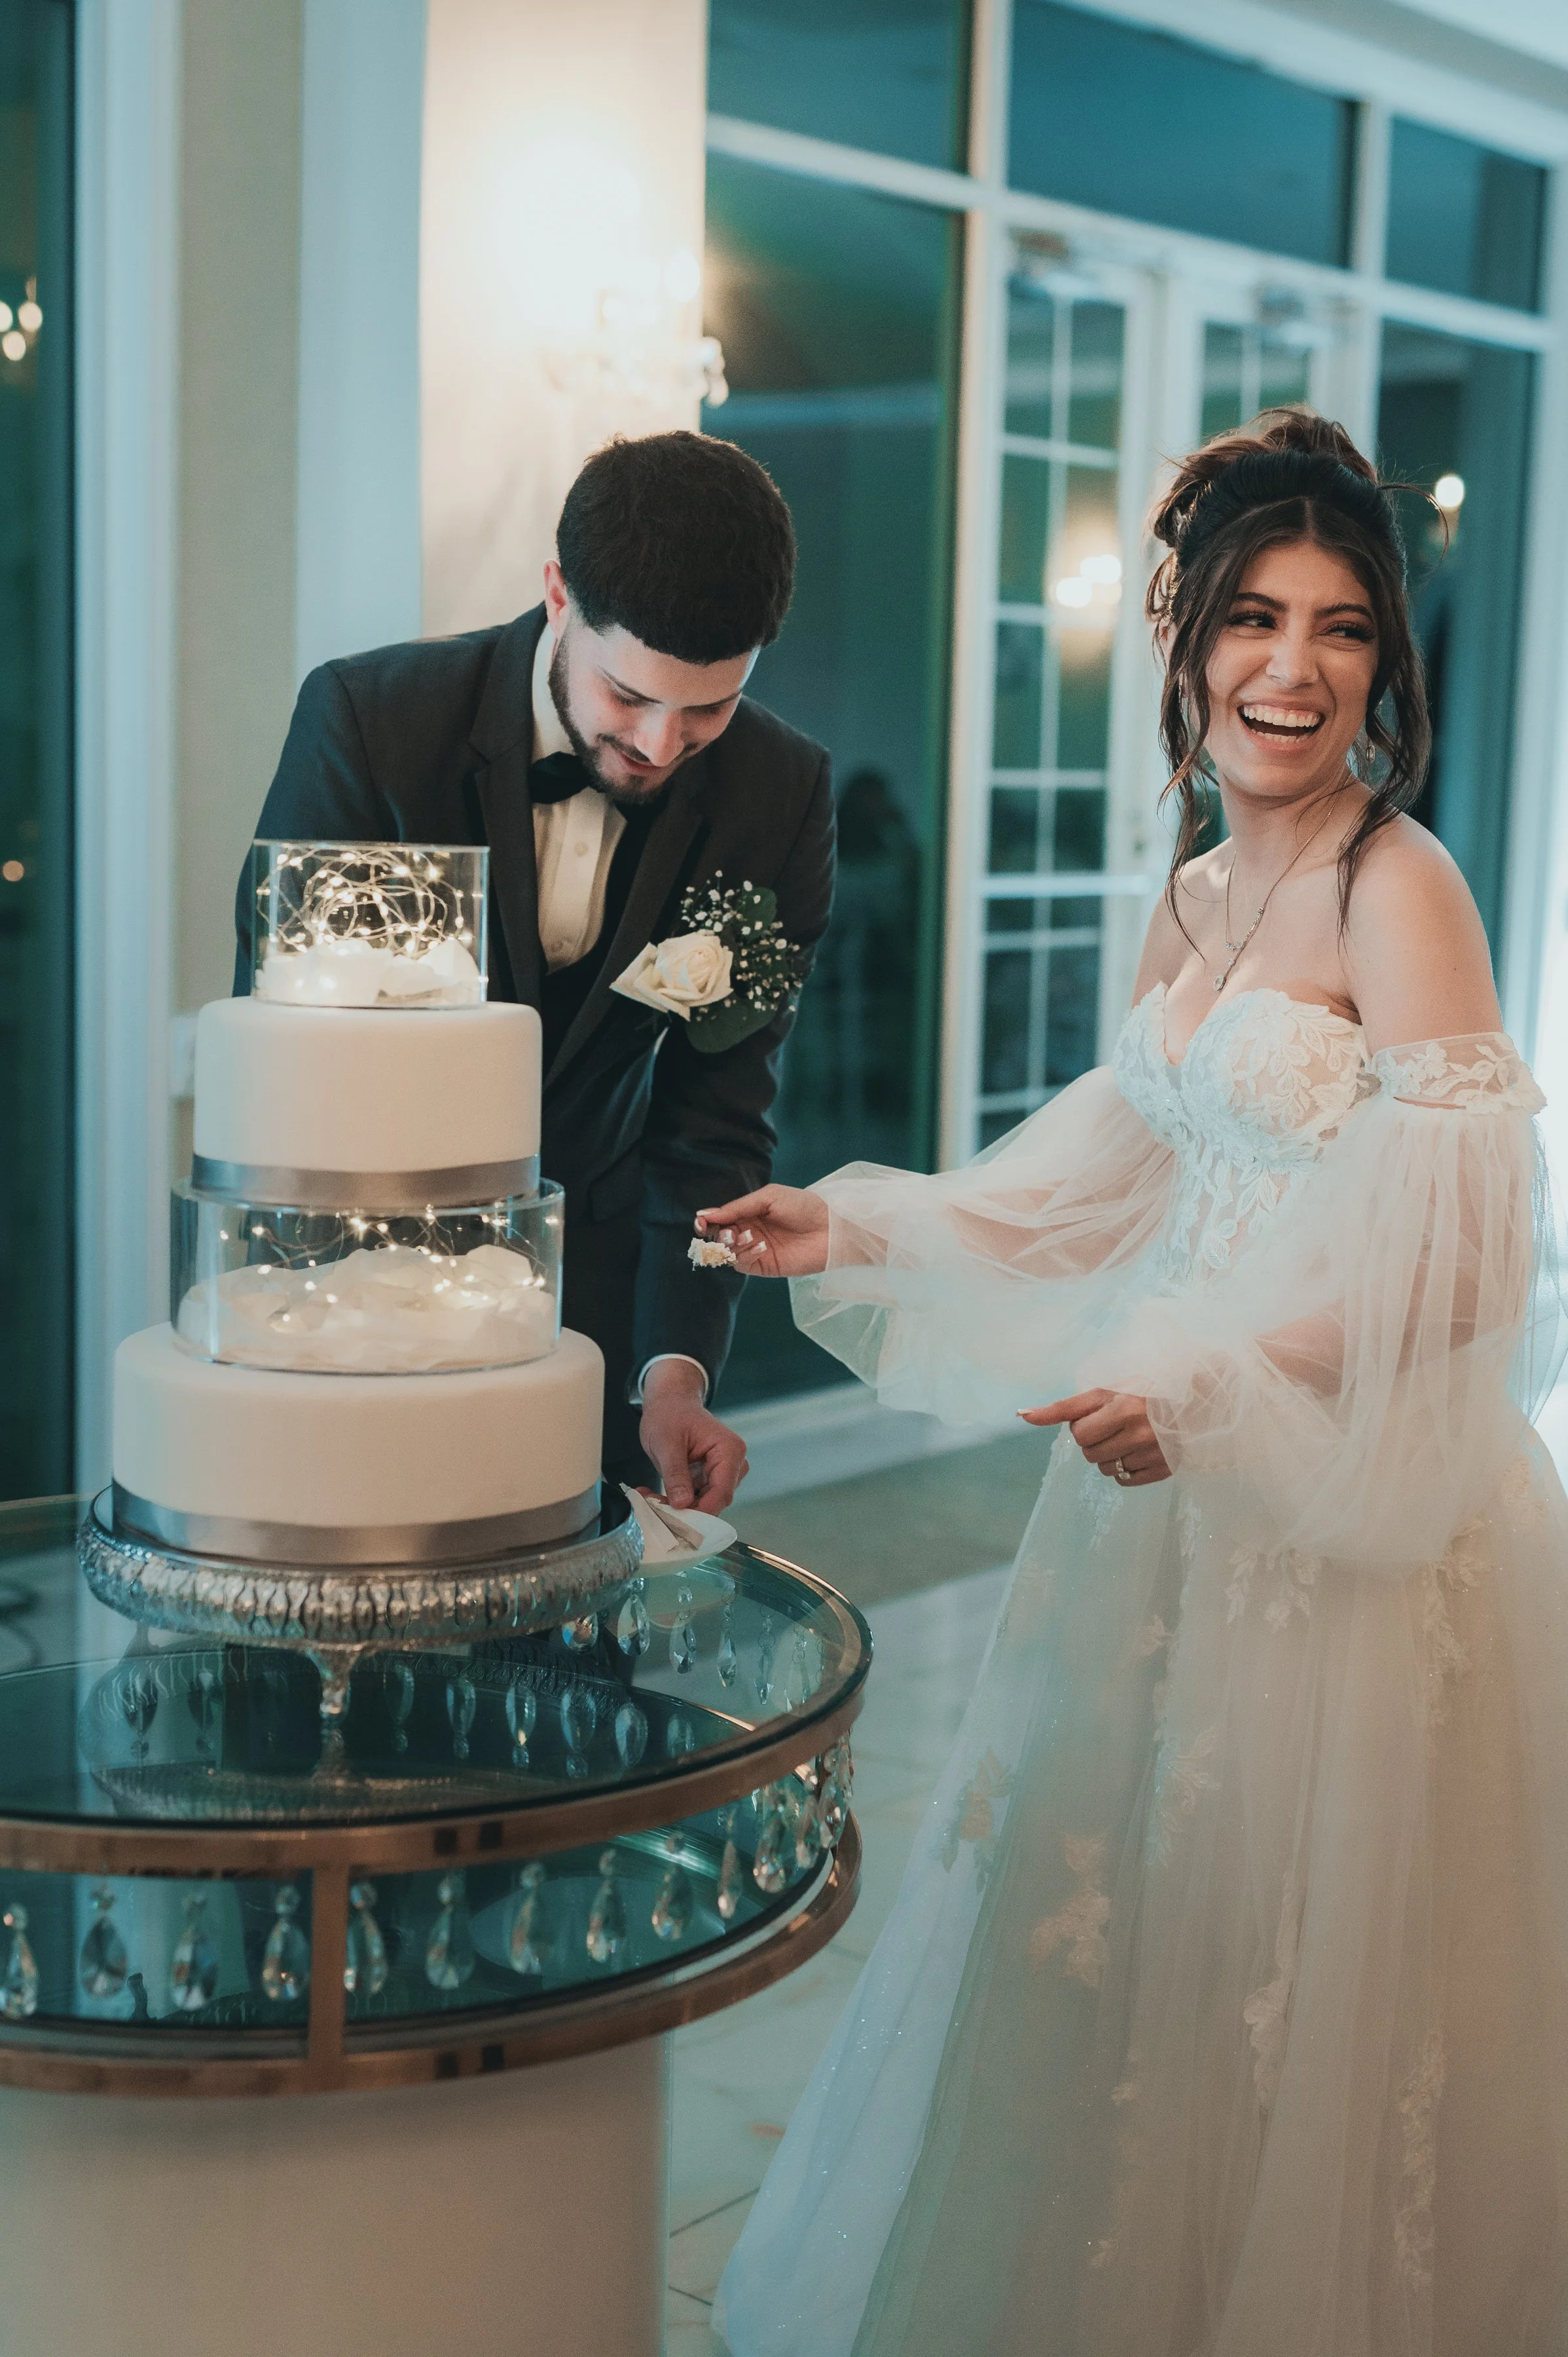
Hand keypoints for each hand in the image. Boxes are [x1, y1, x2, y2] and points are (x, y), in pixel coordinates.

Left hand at [639, 1358, 748, 1511]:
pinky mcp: (710, 1479)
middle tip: (652, 1505)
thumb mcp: (666, 1443)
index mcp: (729, 1450)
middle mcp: (733, 1464)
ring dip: (676, 1505)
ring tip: (648, 1496)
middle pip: (714, 1501)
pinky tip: (653, 1494)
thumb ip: (676, 1474)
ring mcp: (722, 1472)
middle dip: (684, 1508)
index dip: (701, 1510)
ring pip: (703, 1503)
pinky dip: (675, 1499)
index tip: (676, 1520)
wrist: (669, 1402)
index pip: (722, 1491)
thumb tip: (682, 1504)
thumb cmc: (670, 1414)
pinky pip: (696, 1498)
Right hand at [695, 1187, 830, 1278]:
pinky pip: (743, 1264)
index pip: (719, 1219)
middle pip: (719, 1237)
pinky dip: (745, 1255)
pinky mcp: (765, 1266)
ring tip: (744, 1236)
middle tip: (725, 1232)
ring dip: (730, 1245)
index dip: (707, 1221)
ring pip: (728, 1252)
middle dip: (715, 1235)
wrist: (831, 1228)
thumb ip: (738, 1207)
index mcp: (749, 1213)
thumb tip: (706, 1214)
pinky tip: (759, 1245)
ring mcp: (755, 1250)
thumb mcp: (769, 1197)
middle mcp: (749, 1232)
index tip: (701, 1221)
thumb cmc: (803, 1206)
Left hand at [1020, 1389, 1171, 1486]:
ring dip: (1106, 1456)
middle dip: (1091, 1440)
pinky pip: (1123, 1480)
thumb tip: (1024, 1416)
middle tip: (1110, 1426)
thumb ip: (1070, 1405)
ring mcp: (1151, 1452)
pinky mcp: (1162, 1470)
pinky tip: (1137, 1453)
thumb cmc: (1148, 1392)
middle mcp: (1136, 1430)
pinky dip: (1123, 1469)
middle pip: (1087, 1450)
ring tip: (1125, 1439)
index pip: (1078, 1429)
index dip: (1076, 1425)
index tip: (1052, 1419)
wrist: (1199, 1402)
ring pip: (1103, 1468)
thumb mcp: (1111, 1390)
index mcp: (1123, 1405)